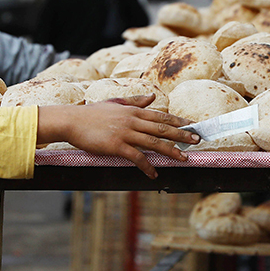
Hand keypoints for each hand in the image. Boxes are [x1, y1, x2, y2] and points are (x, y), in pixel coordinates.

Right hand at [38, 95, 196, 177]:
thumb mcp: (116, 102)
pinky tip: (154, 173)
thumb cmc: (92, 113)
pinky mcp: (116, 146)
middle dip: (182, 134)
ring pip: (154, 142)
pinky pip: (136, 157)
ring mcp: (125, 133)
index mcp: (133, 110)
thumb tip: (152, 97)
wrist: (72, 120)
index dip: (179, 121)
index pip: (161, 116)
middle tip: (197, 140)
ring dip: (171, 151)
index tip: (193, 125)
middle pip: (162, 128)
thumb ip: (135, 100)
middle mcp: (132, 120)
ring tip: (184, 159)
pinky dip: (147, 166)